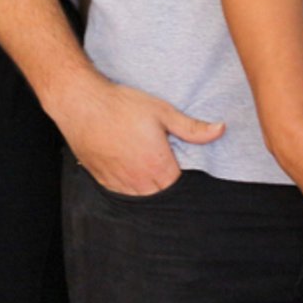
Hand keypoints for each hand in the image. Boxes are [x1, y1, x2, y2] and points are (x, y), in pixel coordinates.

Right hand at [53, 77, 223, 195]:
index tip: (181, 166)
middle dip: (166, 186)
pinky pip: (121, 194)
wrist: (81, 103)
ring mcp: (119, 183)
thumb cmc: (122, 105)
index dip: (183, 180)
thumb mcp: (162, 112)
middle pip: (161, 197)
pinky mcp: (102, 180)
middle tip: (165, 167)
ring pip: (141, 198)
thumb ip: (192, 128)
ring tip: (148, 169)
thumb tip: (221, 129)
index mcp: (158, 166)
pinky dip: (128, 187)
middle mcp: (139, 181)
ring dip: (147, 189)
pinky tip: (129, 171)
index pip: (180, 189)